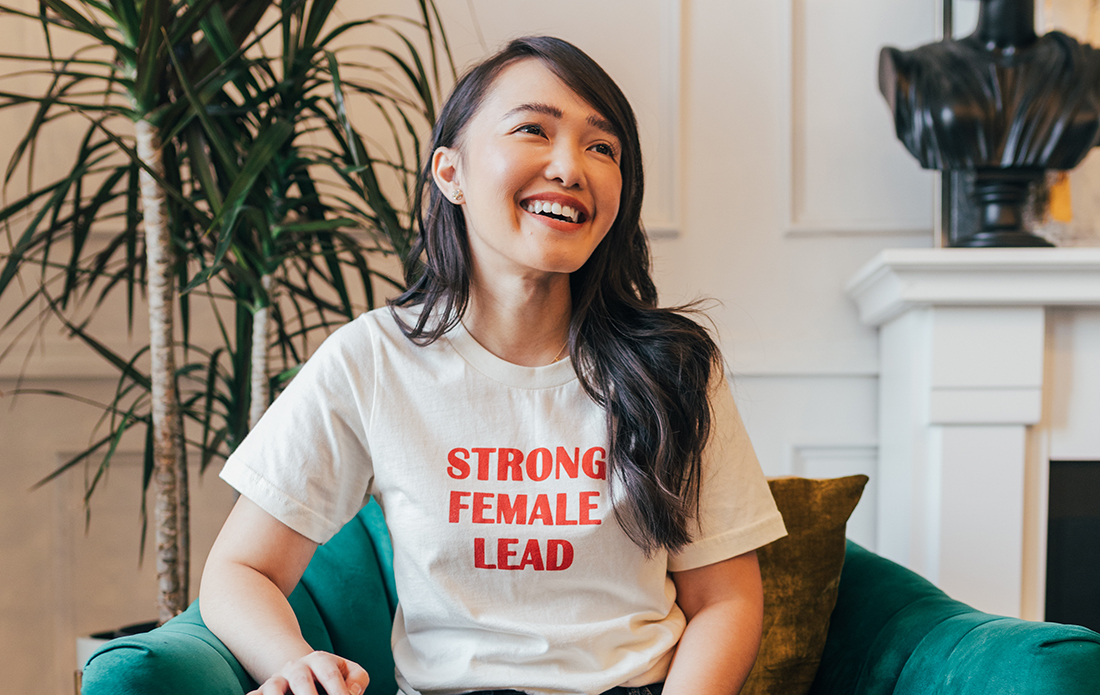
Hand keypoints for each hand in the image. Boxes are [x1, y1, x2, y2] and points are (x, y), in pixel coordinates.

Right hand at [247, 651, 368, 694]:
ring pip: (274, 687)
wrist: (300, 669)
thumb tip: (352, 693)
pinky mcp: (262, 691)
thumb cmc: (330, 675)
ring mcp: (277, 679)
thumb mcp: (347, 672)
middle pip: (301, 679)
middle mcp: (297, 667)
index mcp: (321, 660)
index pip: (330, 674)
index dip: (339, 691)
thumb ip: (357, 680)